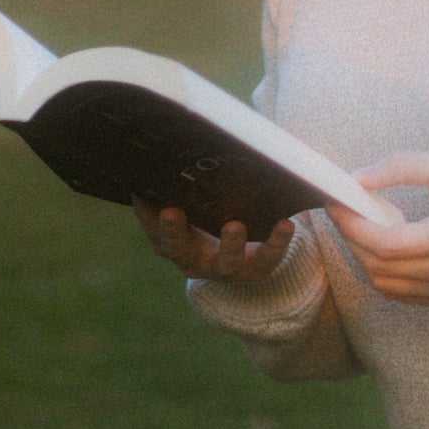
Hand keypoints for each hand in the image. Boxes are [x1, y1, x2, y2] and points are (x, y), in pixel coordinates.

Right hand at [132, 196, 295, 281]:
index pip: (155, 231)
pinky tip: (285, 224)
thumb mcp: (188, 209)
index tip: (143, 197)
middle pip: (180, 250)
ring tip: (233, 225)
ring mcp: (226, 268)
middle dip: (174, 231)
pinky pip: (267, 259)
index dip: (147, 218)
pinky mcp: (257, 269)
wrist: (241, 259)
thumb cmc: (207, 221)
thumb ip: (171, 191)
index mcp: (173, 244)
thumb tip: (152, 158)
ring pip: (226, 262)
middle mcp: (194, 261)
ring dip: (229, 245)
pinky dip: (277, 242)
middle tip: (171, 211)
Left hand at [322, 151, 428, 307]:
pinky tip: (390, 246)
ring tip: (370, 226)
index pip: (386, 244)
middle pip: (379, 266)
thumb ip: (401, 167)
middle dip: (353, 237)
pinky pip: (402, 293)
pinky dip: (385, 272)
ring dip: (366, 256)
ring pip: (385, 284)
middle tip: (347, 209)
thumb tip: (357, 180)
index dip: (353, 225)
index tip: (337, 203)